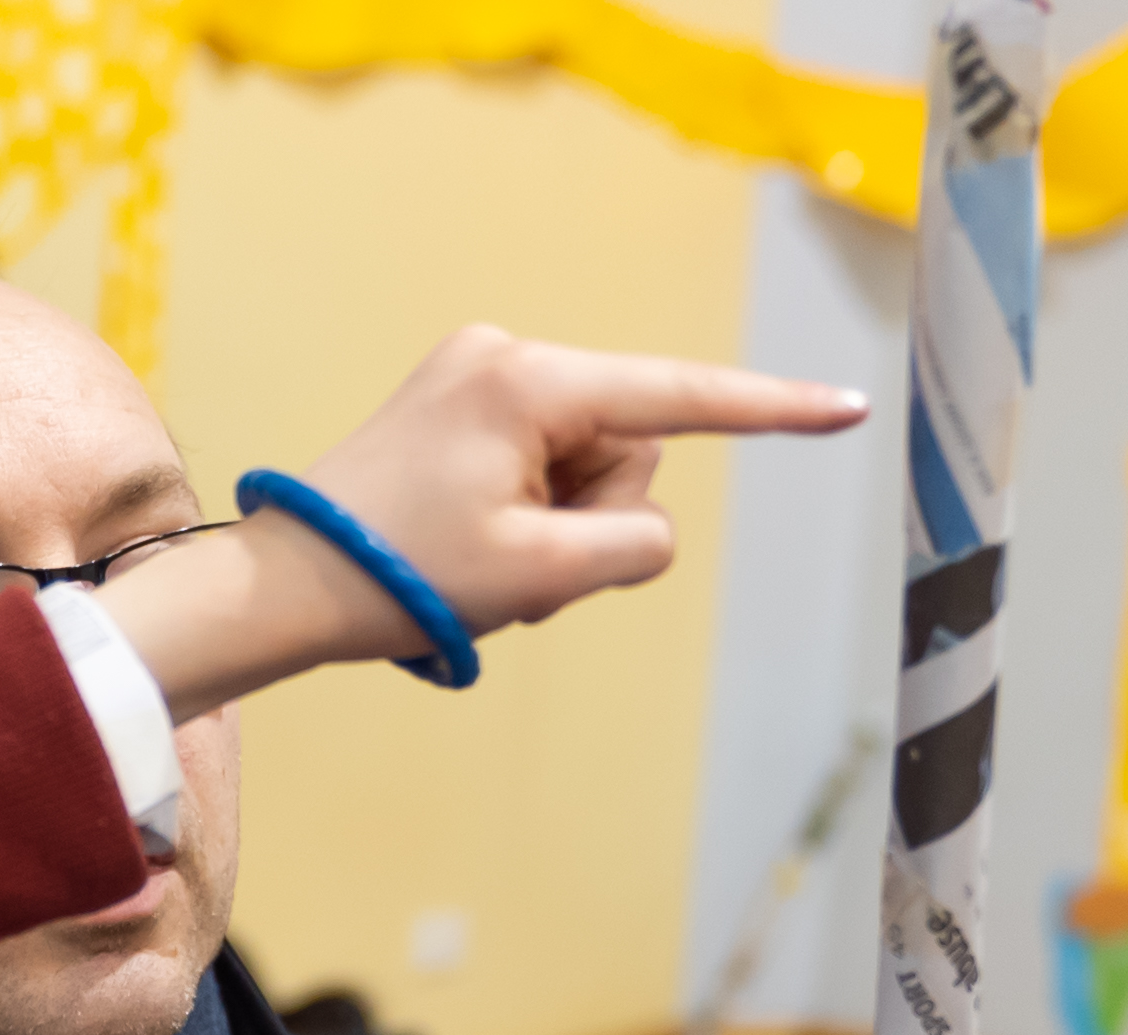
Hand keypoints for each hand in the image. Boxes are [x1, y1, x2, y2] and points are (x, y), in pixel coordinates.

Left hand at [98, 330, 860, 713]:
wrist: (283, 586)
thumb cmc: (397, 579)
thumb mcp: (538, 576)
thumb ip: (633, 547)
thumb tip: (649, 526)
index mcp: (529, 382)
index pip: (678, 398)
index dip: (768, 412)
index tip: (845, 409)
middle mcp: (504, 355)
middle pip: (625, 448)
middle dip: (593, 523)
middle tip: (516, 577)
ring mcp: (475, 374)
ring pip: (584, 465)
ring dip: (555, 531)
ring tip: (482, 568)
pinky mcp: (455, 402)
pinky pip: (538, 463)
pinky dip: (524, 519)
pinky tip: (469, 548)